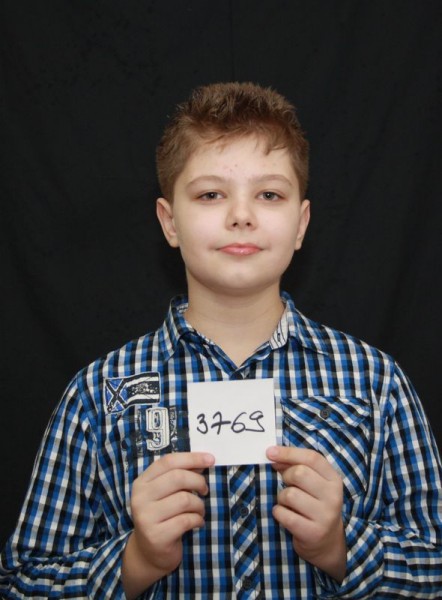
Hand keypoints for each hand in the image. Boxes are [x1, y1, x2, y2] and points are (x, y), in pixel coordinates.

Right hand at [122, 452, 214, 597]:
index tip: (211, 459)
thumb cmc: (163, 516)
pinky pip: (186, 520)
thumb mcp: (167, 493)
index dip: (192, 458)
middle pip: (177, 477)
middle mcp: (140, 498)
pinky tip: (197, 523)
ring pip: (184, 499)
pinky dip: (197, 519)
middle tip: (205, 490)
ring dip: (199, 504)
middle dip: (198, 481)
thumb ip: (181, 475)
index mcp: (142, 482)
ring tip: (199, 510)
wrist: (149, 553)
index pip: (168, 461)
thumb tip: (204, 460)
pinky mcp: (156, 536)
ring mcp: (146, 517)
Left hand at [266, 445, 345, 582]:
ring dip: (282, 498)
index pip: (312, 458)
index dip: (288, 453)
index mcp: (334, 479)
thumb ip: (296, 466)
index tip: (269, 452)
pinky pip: (284, 514)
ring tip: (289, 504)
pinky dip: (279, 513)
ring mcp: (325, 516)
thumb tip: (273, 455)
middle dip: (286, 476)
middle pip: (299, 473)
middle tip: (288, 484)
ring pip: (290, 494)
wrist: (327, 543)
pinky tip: (286, 515)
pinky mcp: (313, 532)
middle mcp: (333, 496)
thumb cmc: (314, 505)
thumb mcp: (313, 484)